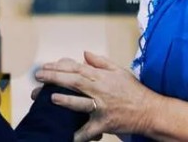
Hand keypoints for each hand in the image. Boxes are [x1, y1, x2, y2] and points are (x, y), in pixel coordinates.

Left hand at [35, 51, 157, 141]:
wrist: (150, 111)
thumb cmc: (133, 90)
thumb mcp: (118, 70)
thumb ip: (100, 61)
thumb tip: (84, 53)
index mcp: (100, 76)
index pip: (76, 68)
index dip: (59, 66)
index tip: (45, 66)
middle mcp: (99, 90)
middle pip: (74, 81)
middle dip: (55, 77)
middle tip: (38, 76)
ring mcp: (102, 107)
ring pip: (81, 102)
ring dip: (66, 100)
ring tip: (50, 97)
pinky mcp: (105, 123)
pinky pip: (89, 130)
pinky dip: (78, 134)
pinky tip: (66, 134)